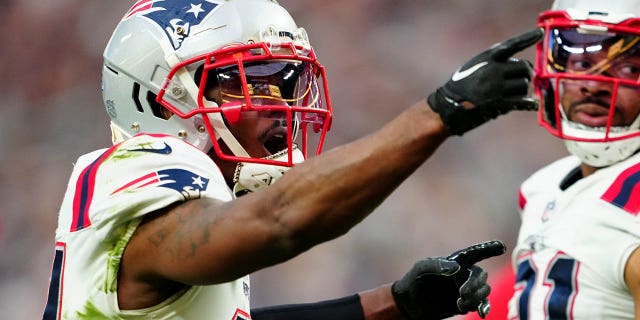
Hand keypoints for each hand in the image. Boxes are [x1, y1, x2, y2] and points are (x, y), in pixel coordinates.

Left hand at [391, 240, 505, 319]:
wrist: (410, 304)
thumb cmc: (413, 281)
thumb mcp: (421, 269)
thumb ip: (437, 265)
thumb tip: (457, 268)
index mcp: (456, 261)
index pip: (475, 252)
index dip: (489, 248)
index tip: (501, 246)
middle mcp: (464, 273)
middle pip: (481, 275)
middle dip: (475, 284)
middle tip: (461, 293)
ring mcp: (466, 288)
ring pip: (484, 290)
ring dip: (476, 297)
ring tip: (459, 303)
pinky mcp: (466, 302)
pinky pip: (482, 304)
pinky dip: (483, 307)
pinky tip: (481, 313)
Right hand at [428, 29, 542, 134]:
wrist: (447, 106)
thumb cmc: (461, 86)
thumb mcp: (474, 66)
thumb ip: (494, 63)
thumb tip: (521, 68)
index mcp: (486, 58)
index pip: (511, 44)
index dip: (527, 37)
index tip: (539, 33)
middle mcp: (493, 70)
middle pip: (524, 68)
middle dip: (525, 75)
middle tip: (521, 81)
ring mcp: (496, 87)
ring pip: (524, 85)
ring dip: (523, 91)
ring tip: (513, 95)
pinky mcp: (498, 103)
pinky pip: (521, 101)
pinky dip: (529, 104)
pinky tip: (533, 105)